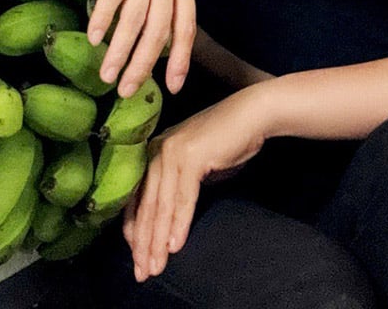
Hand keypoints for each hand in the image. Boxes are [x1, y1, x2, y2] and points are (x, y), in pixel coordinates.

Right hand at [87, 0, 196, 96]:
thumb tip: (160, 12)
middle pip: (158, 31)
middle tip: (126, 92)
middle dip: (143, 65)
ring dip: (119, 51)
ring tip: (105, 75)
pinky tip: (93, 37)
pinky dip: (103, 19)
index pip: (186, 26)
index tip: (172, 86)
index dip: (179, 58)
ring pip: (134, 20)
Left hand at [123, 85, 268, 281]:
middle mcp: (157, 151)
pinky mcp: (191, 156)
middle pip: (146, 205)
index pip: (136, 198)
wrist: (252, 115)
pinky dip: (179, 223)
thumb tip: (167, 221)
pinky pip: (183, 198)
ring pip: (161, 205)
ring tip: (156, 266)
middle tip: (142, 272)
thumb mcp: (196, 166)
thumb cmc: (227, 141)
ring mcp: (172, 152)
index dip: (135, 231)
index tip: (137, 257)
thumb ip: (178, 187)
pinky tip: (175, 245)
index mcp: (154, 152)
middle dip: (143, 243)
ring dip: (158, 240)